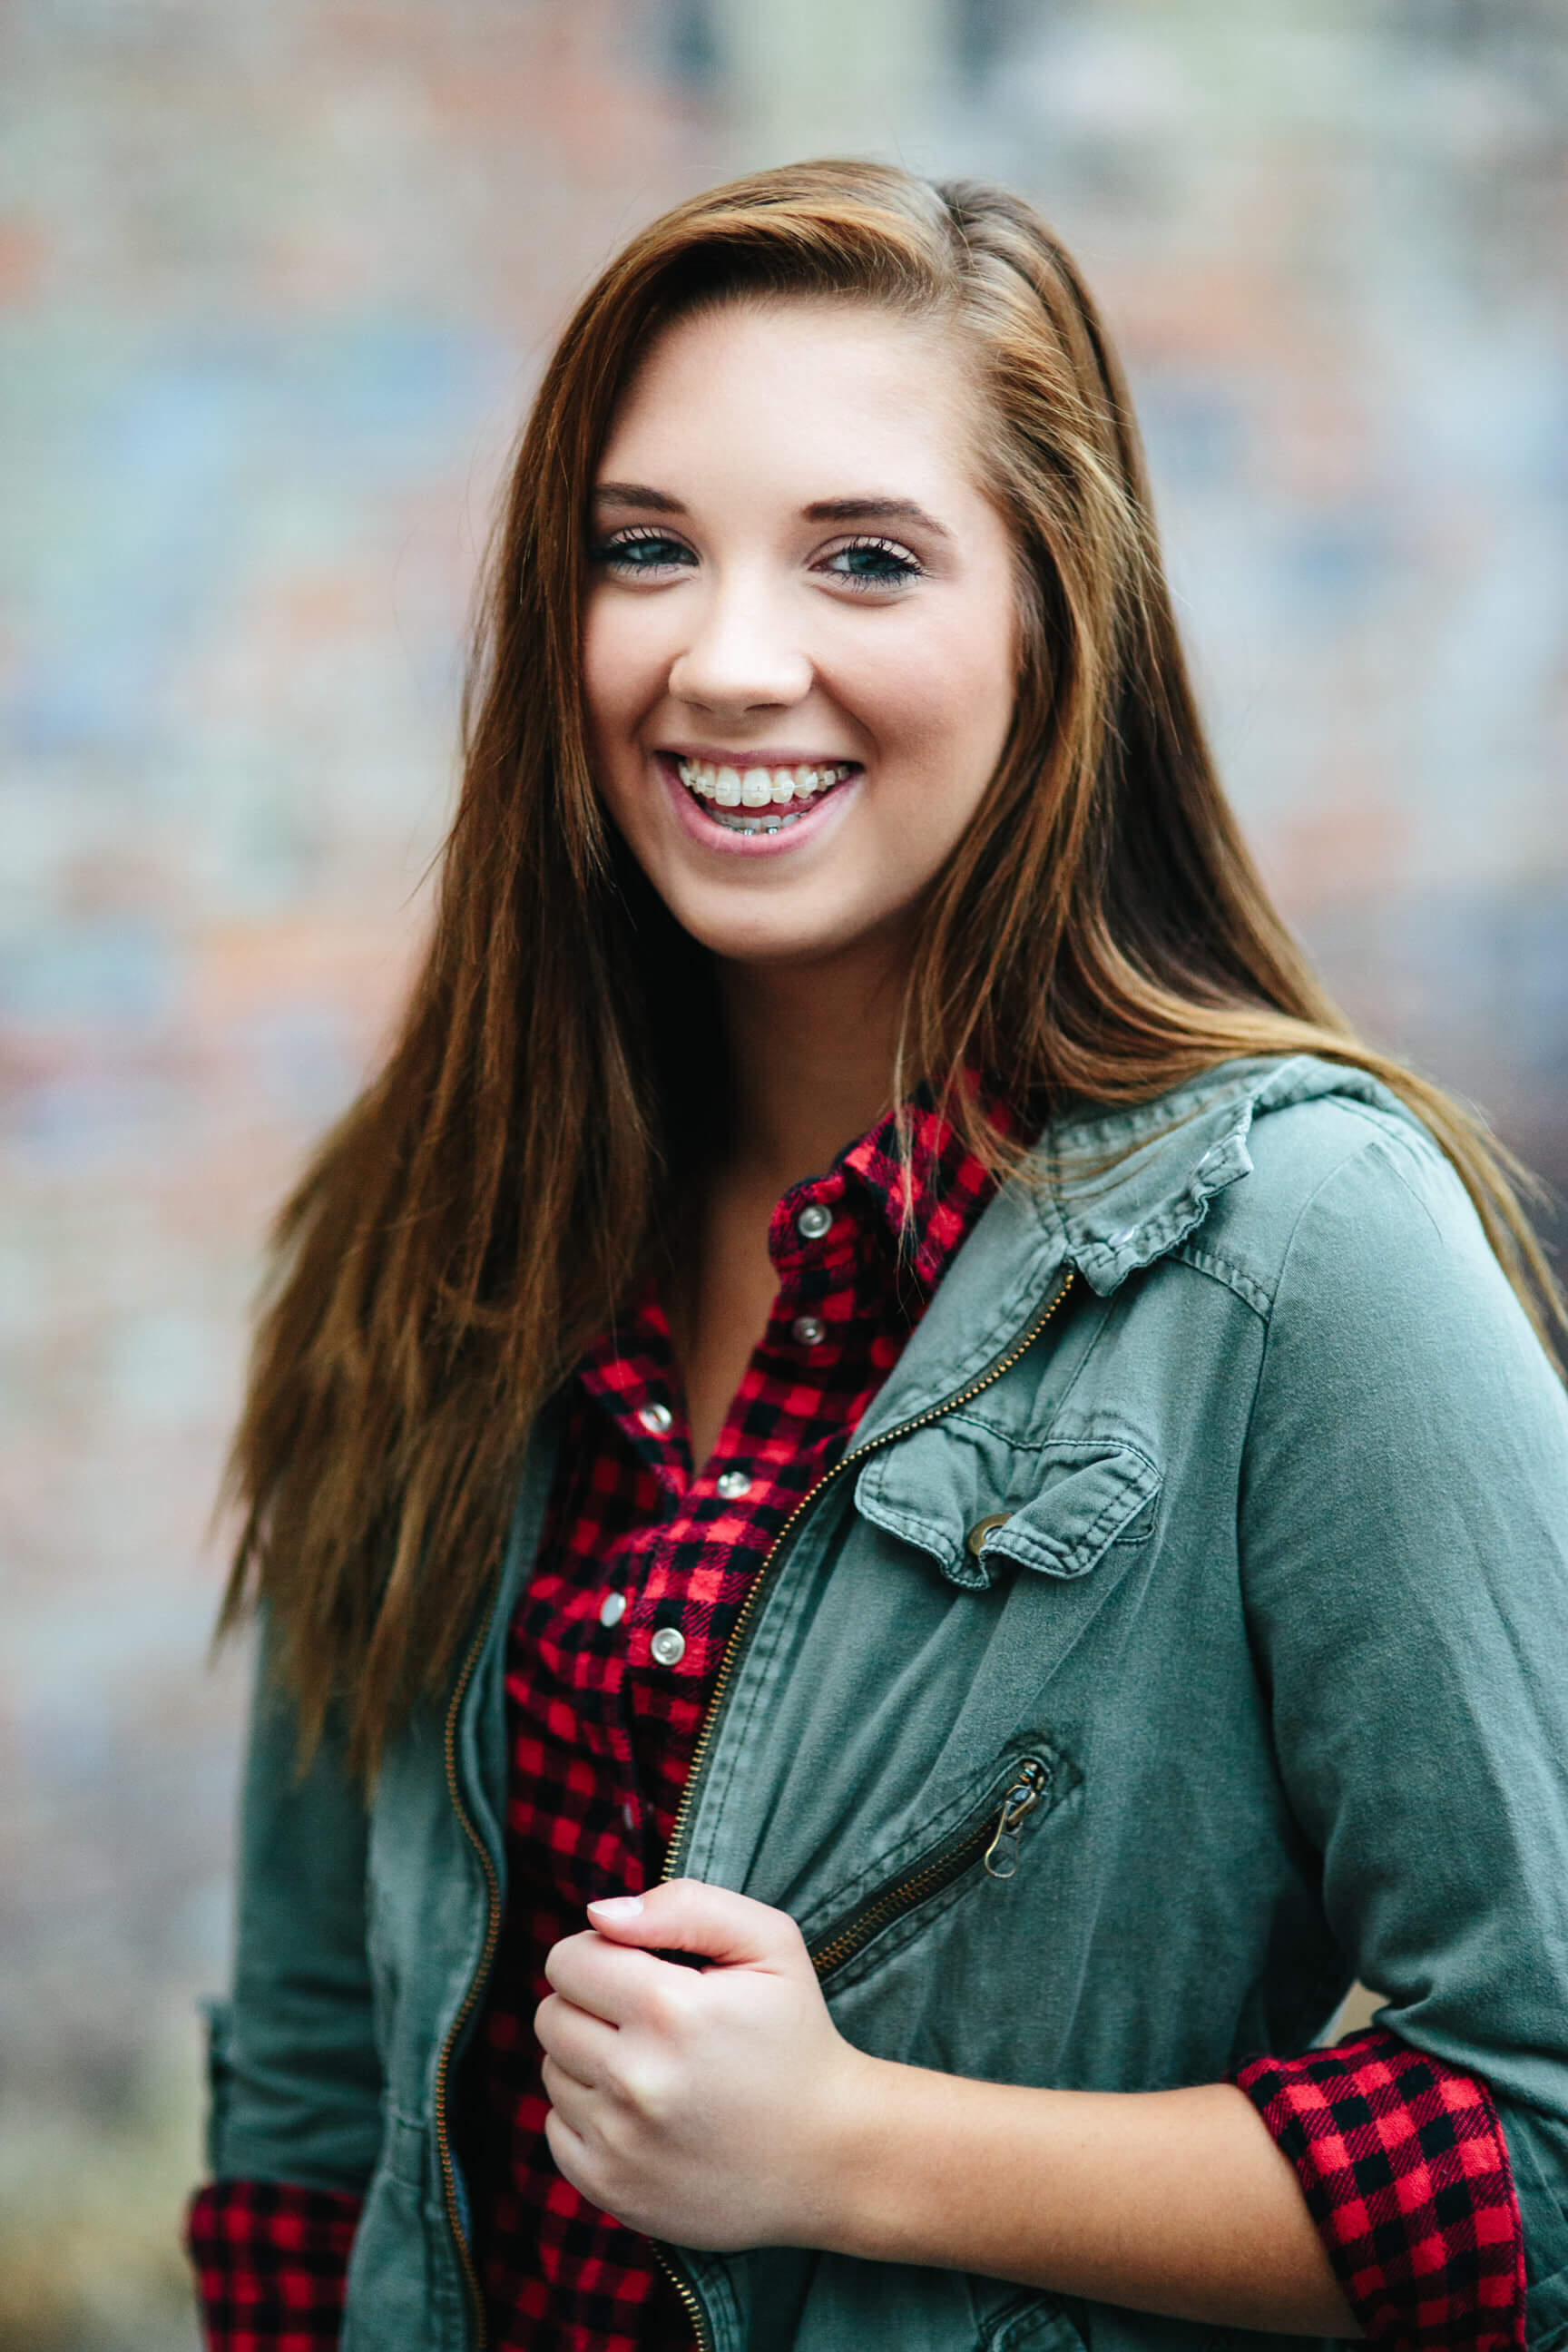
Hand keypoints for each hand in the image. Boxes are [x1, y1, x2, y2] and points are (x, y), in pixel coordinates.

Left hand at [536, 1878, 881, 2249]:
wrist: (830, 2156)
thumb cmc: (795, 2037)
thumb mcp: (769, 1944)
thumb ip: (685, 1905)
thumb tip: (600, 1913)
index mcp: (669, 2008)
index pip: (569, 1959)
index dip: (601, 1952)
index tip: (640, 1969)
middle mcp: (635, 2079)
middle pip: (552, 2014)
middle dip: (591, 2004)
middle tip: (647, 2018)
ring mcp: (619, 2142)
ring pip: (552, 2070)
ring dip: (589, 2059)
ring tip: (652, 2065)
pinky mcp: (611, 2189)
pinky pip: (556, 2129)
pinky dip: (589, 2114)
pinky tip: (642, 2112)